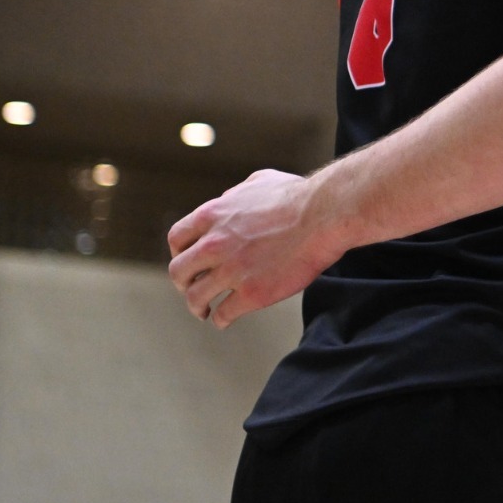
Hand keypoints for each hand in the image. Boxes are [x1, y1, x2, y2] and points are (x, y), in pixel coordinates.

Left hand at [166, 169, 343, 328]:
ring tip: (205, 311)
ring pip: (196, 297)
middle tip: (193, 289)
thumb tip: (228, 200)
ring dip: (197, 306)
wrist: (324, 215)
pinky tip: (225, 320)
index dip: (180, 253)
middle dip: (184, 283)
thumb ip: (235, 194)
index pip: (177, 239)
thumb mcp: (258, 182)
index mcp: (213, 216)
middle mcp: (215, 244)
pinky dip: (221, 319)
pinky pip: (224, 314)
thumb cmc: (299, 196)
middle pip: (179, 272)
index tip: (189, 262)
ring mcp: (232, 271)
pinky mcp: (252, 293)